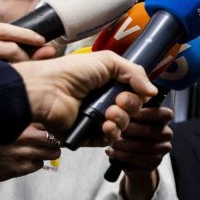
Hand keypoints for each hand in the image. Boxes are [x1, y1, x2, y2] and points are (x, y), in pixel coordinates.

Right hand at [0, 124, 59, 181]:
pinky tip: (24, 159)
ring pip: (50, 155)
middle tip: (48, 143)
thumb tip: (42, 118)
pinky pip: (37, 165)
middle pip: (56, 143)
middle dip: (53, 144)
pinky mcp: (19, 169)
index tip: (52, 132)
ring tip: (36, 151)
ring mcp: (24, 155)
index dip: (53, 131)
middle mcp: (27, 139)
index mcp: (25, 124)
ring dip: (46, 154)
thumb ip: (25, 119)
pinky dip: (34, 163)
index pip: (52, 127)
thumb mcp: (7, 120)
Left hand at [12, 50, 156, 137]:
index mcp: (108, 82)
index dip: (138, 93)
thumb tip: (152, 91)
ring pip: (124, 125)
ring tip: (109, 113)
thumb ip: (134, 72)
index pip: (134, 92)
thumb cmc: (72, 72)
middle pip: (132, 109)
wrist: (47, 90)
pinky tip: (106, 125)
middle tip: (118, 100)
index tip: (133, 90)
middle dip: (130, 105)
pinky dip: (112, 133)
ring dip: (122, 119)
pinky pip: (110, 139)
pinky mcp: (88, 135)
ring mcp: (96, 118)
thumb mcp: (108, 61)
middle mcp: (103, 100)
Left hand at [109, 106, 172, 199]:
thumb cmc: (132, 135)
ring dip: (120, 144)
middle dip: (127, 129)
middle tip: (113, 128)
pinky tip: (111, 152)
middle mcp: (166, 135)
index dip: (149, 113)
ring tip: (109, 142)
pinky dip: (119, 155)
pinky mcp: (153, 164)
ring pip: (138, 146)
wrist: (135, 162)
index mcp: (164, 121)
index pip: (165, 114)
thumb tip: (119, 105)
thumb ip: (131, 112)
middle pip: (148, 130)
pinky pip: (133, 158)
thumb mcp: (133, 121)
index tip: (132, 114)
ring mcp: (161, 151)